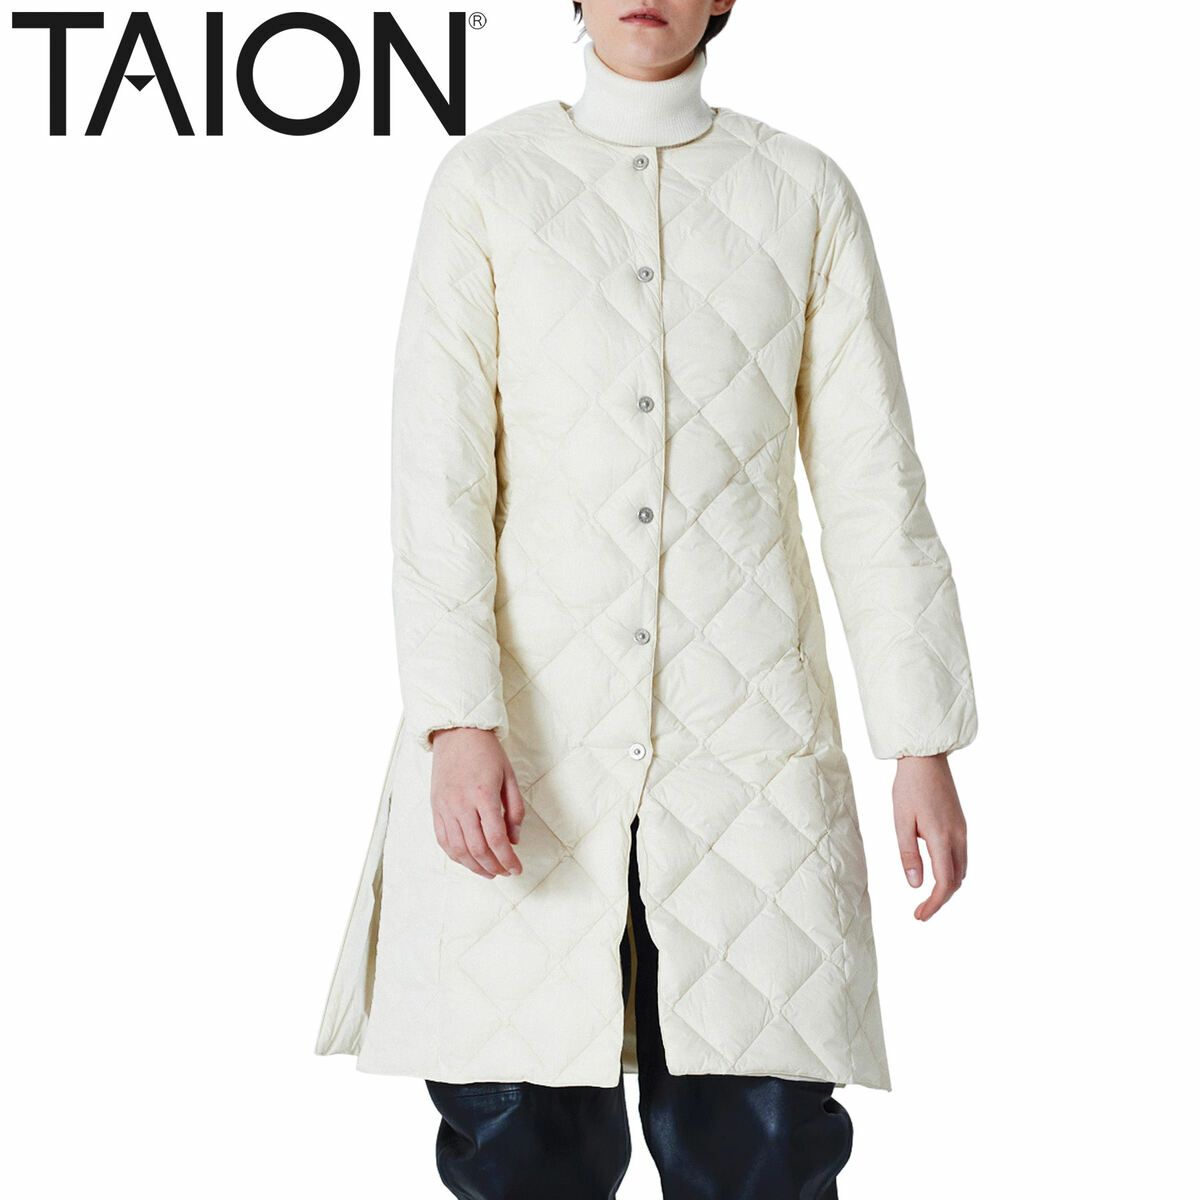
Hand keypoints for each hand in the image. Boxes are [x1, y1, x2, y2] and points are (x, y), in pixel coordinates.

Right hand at [429, 728, 524, 877]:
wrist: (458, 733)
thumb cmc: (487, 752)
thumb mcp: (509, 777)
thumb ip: (514, 810)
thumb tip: (514, 839)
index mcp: (483, 795)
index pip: (496, 838)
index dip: (508, 859)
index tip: (517, 868)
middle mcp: (462, 804)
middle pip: (477, 848)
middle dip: (494, 866)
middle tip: (506, 872)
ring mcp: (446, 807)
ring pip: (458, 849)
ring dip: (475, 866)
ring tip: (489, 872)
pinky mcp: (436, 808)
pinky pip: (443, 840)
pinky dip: (456, 855)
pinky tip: (468, 860)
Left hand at [893, 753, 966, 920]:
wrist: (926, 759)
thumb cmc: (909, 788)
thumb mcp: (901, 821)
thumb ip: (908, 853)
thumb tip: (914, 884)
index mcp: (941, 836)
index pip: (944, 882)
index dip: (934, 904)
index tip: (920, 916)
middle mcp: (958, 836)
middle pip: (956, 880)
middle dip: (941, 899)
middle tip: (920, 911)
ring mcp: (962, 830)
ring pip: (961, 870)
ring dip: (947, 887)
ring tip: (926, 897)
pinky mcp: (961, 824)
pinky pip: (961, 856)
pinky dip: (951, 872)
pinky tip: (936, 873)